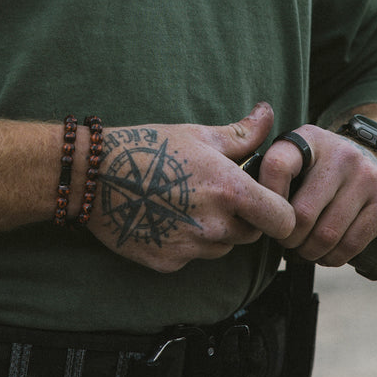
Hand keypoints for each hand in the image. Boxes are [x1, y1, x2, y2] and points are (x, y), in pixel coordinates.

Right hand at [88, 102, 295, 272]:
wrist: (93, 175)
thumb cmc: (147, 147)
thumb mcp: (197, 134)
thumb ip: (242, 133)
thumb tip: (268, 113)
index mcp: (229, 190)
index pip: (283, 220)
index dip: (281, 213)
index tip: (268, 202)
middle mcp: (214, 226)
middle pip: (252, 235)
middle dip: (244, 219)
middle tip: (218, 195)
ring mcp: (190, 249)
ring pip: (221, 248)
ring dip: (215, 232)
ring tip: (185, 202)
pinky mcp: (168, 263)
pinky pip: (191, 257)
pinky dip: (185, 242)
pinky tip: (164, 216)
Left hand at [254, 123, 376, 267]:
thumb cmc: (323, 170)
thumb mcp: (299, 157)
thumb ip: (272, 173)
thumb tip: (246, 208)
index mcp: (309, 139)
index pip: (276, 166)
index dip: (266, 198)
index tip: (264, 214)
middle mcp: (340, 153)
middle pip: (302, 213)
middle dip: (288, 237)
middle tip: (284, 242)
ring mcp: (367, 175)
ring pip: (327, 234)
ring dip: (310, 252)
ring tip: (303, 251)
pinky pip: (351, 243)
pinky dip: (333, 258)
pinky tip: (325, 255)